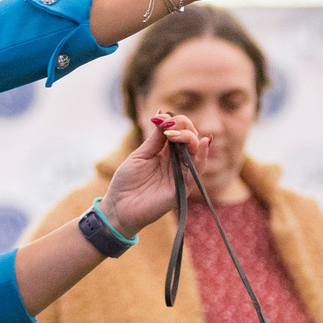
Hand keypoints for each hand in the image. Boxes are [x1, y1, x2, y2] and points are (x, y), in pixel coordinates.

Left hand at [100, 114, 202, 233]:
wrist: (118, 208)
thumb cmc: (126, 182)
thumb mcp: (140, 155)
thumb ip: (155, 139)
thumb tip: (162, 114)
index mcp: (166, 153)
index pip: (180, 131)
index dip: (175, 121)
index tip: (161, 118)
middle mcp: (177, 163)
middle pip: (191, 139)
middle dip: (183, 126)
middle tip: (168, 124)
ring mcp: (181, 175)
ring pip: (196, 152)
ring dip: (189, 138)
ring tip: (175, 133)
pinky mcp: (182, 189)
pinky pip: (197, 172)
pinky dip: (202, 156)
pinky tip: (203, 143)